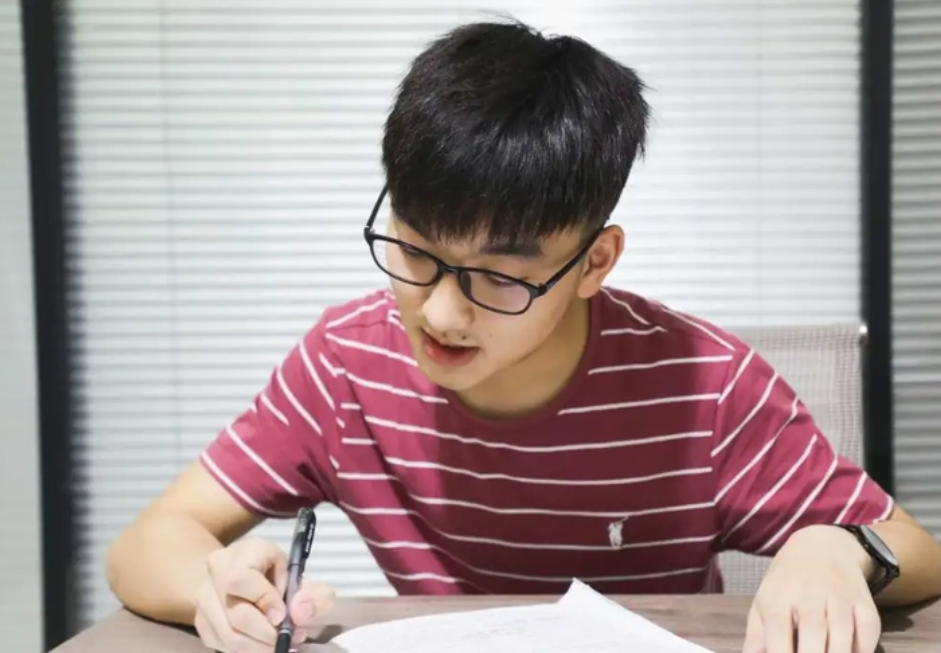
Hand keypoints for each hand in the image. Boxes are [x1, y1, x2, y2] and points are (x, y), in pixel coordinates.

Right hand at [194, 536, 334, 652]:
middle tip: (290, 639)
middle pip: (235, 613)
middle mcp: (217, 571)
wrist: (250, 579)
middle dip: (266, 634)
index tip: (282, 616)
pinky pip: (221, 646)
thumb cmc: (281, 578)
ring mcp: (204, 597)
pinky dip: (247, 652)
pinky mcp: (201, 622)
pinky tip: (263, 647)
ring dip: (258, 648)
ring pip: (226, 635)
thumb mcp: (307, 580)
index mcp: (245, 552)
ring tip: (280, 645)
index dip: (262, 600)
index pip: (240, 578)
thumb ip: (315, 595)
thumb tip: (300, 613)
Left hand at [743, 525, 880, 652]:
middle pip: (813, 633)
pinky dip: (863, 650)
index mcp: (778, 598)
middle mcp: (810, 596)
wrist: (822, 548)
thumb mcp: (763, 603)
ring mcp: (840, 599)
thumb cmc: (786, 584)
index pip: (779, 631)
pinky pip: (869, 633)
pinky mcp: (865, 604)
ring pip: (843, 635)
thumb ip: (756, 638)